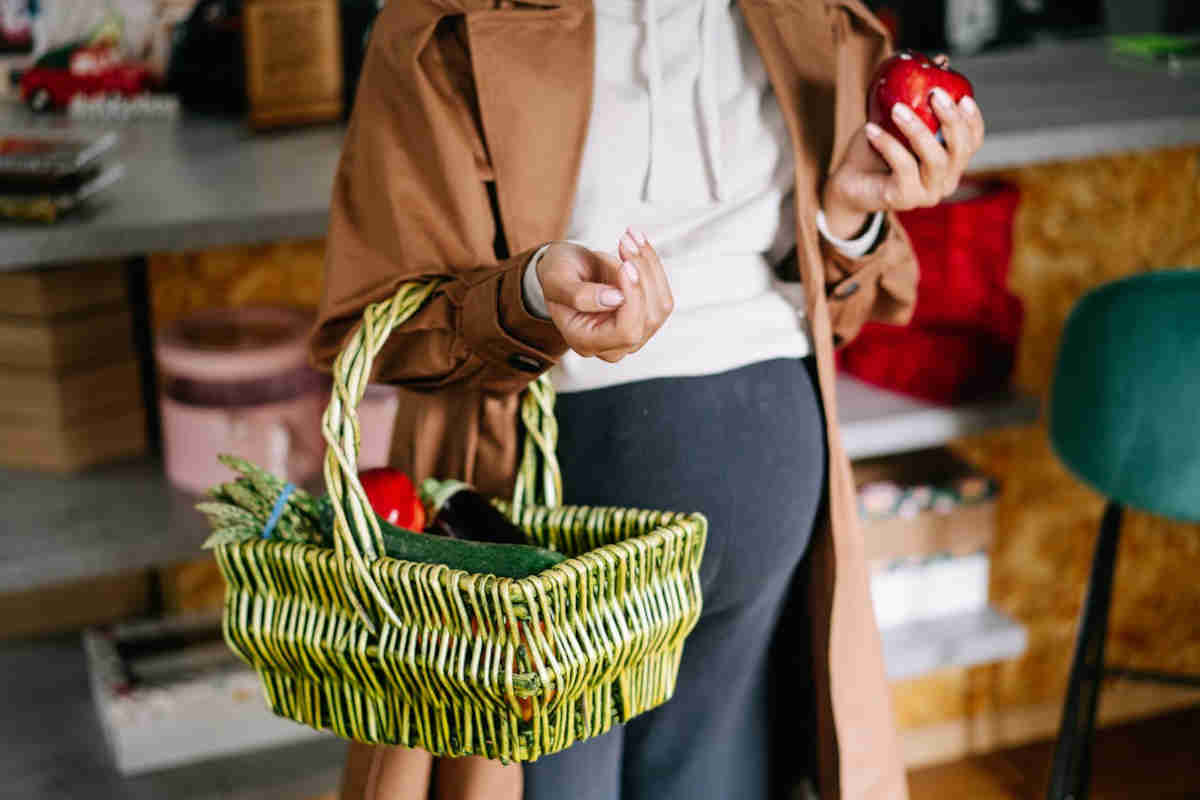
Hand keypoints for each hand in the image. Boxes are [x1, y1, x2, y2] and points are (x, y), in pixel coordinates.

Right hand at [537, 229, 673, 362]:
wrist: (566, 270)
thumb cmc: (557, 275)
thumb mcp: (556, 281)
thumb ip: (578, 295)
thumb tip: (615, 299)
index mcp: (585, 342)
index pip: (625, 331)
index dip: (632, 298)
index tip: (625, 264)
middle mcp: (612, 346)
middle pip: (647, 319)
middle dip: (642, 275)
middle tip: (624, 240)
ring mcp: (632, 335)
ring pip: (660, 307)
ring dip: (649, 266)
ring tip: (629, 238)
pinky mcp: (645, 318)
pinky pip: (663, 296)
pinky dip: (654, 266)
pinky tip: (639, 245)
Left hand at [821, 58, 984, 237]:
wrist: (848, 182)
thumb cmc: (875, 148)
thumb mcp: (896, 119)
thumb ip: (918, 96)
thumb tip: (941, 60)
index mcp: (950, 162)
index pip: (973, 142)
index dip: (973, 120)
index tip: (964, 97)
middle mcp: (945, 180)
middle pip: (960, 150)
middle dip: (951, 119)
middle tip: (934, 93)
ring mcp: (927, 193)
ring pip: (935, 160)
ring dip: (918, 130)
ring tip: (896, 109)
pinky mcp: (905, 199)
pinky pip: (903, 168)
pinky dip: (888, 145)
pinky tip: (870, 129)